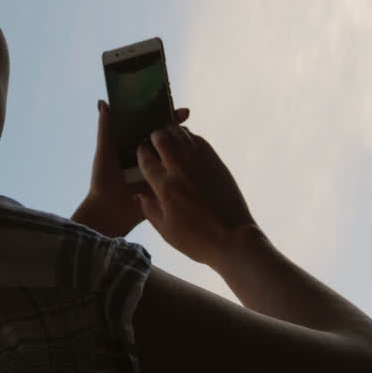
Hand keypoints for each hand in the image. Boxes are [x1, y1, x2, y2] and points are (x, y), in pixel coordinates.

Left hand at [73, 100, 189, 237]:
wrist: (108, 213)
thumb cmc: (103, 180)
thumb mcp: (104, 152)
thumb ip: (105, 129)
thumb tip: (103, 102)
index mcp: (132, 144)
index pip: (151, 124)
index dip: (164, 115)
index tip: (177, 110)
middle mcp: (145, 154)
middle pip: (164, 136)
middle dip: (177, 127)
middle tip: (188, 118)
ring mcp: (155, 169)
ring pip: (172, 152)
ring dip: (183, 144)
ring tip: (193, 137)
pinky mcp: (162, 184)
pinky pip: (175, 172)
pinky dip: (185, 166)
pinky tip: (197, 159)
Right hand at [135, 125, 258, 267]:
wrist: (232, 237)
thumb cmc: (196, 239)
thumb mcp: (165, 231)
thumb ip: (149, 209)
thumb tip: (138, 194)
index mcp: (165, 186)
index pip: (146, 159)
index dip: (141, 152)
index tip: (141, 150)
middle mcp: (180, 169)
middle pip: (163, 138)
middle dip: (155, 136)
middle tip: (154, 139)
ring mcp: (200, 162)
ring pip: (182, 135)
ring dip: (172, 133)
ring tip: (169, 136)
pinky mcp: (216, 162)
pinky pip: (199, 141)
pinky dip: (190, 138)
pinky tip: (187, 143)